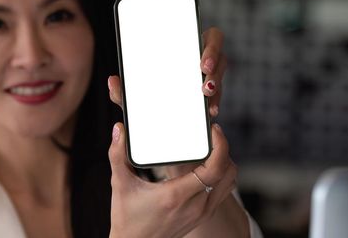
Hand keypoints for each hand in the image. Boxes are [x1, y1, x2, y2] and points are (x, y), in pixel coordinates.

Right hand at [107, 122, 236, 237]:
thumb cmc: (127, 217)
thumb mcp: (120, 184)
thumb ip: (117, 154)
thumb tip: (118, 129)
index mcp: (176, 195)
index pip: (214, 168)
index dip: (220, 146)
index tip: (214, 130)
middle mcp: (194, 205)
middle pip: (227, 172)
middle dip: (224, 148)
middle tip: (212, 134)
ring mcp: (201, 213)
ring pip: (229, 182)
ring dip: (225, 162)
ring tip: (211, 148)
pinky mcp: (202, 216)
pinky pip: (223, 192)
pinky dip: (222, 176)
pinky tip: (208, 166)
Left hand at [108, 0, 228, 179]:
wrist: (166, 151)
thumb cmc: (150, 120)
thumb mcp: (134, 108)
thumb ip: (124, 96)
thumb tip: (114, 82)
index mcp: (171, 54)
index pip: (173, 21)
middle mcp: (191, 59)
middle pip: (209, 39)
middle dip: (209, 48)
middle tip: (199, 65)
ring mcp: (204, 77)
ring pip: (219, 65)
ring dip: (216, 74)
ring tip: (205, 89)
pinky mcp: (212, 98)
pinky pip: (219, 92)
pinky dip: (215, 100)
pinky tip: (210, 110)